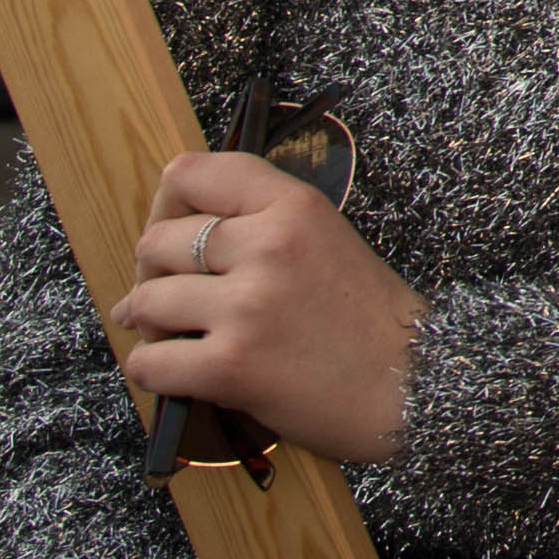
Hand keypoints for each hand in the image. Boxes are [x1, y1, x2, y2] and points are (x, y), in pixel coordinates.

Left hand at [111, 148, 426, 469]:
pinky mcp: (230, 365)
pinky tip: (179, 373)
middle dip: (153, 273)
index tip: (174, 233)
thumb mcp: (325, 239)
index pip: (190, 173)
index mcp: (294, 205)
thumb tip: (163, 245)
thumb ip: (258, 226)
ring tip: (173, 336)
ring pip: (145, 301)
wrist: (412, 385)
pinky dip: (153, 372)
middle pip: (156, 240)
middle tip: (173, 299)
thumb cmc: (368, 319)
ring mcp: (247, 306)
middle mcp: (268, 245)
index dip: (167, 205)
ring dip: (149, 325)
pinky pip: (147, 363)